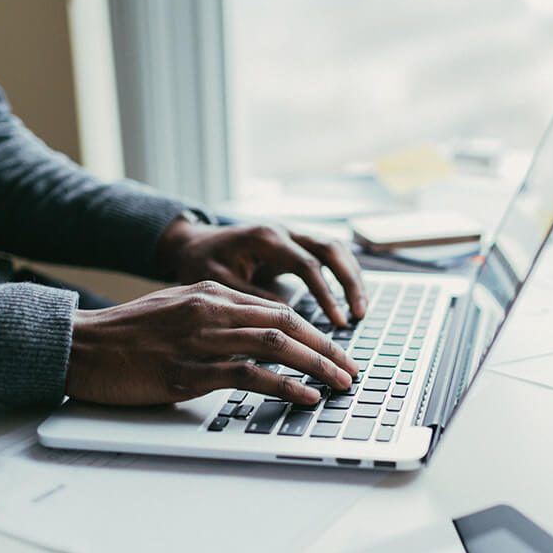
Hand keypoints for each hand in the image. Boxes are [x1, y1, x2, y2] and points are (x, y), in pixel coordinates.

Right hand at [65, 281, 358, 405]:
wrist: (80, 346)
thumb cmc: (127, 334)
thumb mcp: (176, 310)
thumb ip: (214, 317)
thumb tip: (253, 337)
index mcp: (211, 293)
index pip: (278, 308)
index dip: (314, 331)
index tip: (336, 350)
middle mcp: (211, 310)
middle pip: (287, 324)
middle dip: (327, 348)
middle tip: (351, 369)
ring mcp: (201, 341)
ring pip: (276, 346)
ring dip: (316, 366)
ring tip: (341, 383)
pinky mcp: (188, 373)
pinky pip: (249, 376)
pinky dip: (284, 386)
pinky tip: (305, 396)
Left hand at [158, 221, 366, 326]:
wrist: (192, 241)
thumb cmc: (200, 261)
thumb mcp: (217, 282)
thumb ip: (251, 298)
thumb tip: (286, 321)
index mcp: (264, 238)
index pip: (307, 265)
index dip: (326, 294)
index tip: (337, 321)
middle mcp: (283, 231)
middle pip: (331, 249)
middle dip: (350, 282)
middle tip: (360, 313)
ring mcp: (291, 233)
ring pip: (334, 248)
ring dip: (351, 277)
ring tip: (360, 309)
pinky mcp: (293, 243)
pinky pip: (326, 253)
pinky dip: (341, 273)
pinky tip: (348, 296)